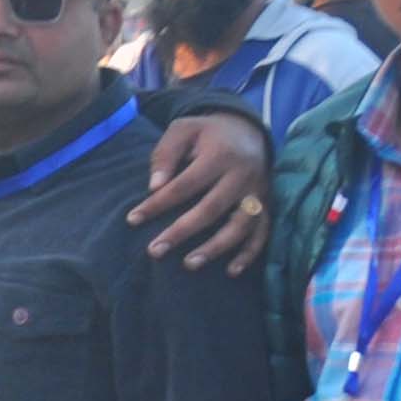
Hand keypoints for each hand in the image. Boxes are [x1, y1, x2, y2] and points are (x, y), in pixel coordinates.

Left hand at [133, 104, 273, 271]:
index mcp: (221, 155)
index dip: (158, 203)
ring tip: (189, 264)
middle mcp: (243, 175)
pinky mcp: (267, 204)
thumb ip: (166, 154)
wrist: (247, 130)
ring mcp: (258, 192)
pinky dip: (250, 253)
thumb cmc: (206, 133)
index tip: (133, 219)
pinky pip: (263, 232)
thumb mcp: (183, 129)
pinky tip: (231, 271)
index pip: (185, 184)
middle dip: (182, 232)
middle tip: (154, 251)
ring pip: (241, 225)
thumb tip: (154, 187)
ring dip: (216, 248)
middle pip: (212, 208)